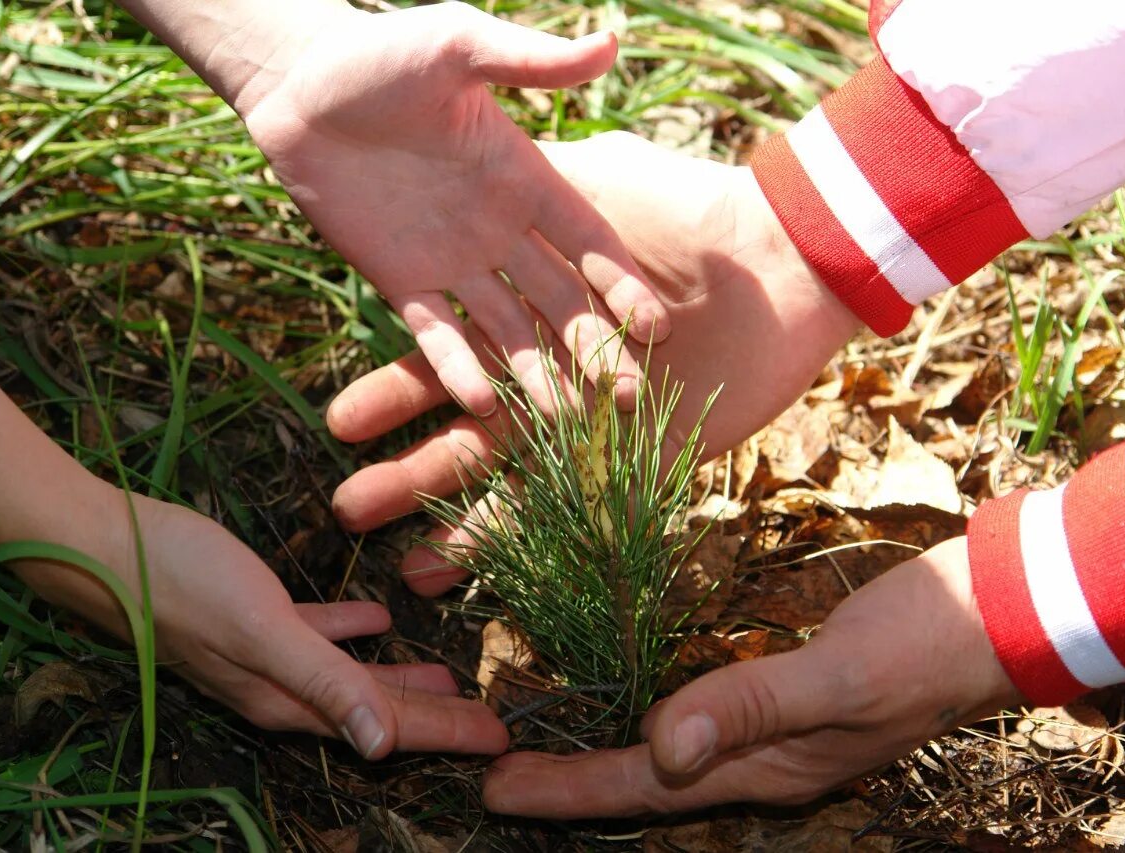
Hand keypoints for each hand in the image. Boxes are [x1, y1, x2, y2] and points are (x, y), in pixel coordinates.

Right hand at [16, 490, 507, 759]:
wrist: (101, 547)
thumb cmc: (184, 584)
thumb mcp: (265, 633)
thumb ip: (326, 683)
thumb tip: (382, 747)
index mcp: (290, 698)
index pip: (386, 724)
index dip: (444, 731)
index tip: (500, 737)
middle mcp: (281, 685)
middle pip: (375, 706)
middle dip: (434, 715)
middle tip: (488, 718)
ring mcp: (265, 653)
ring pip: (350, 674)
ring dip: (397, 677)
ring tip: (446, 674)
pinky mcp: (251, 616)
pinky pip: (318, 634)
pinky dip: (351, 632)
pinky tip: (377, 619)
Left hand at [238, 3, 667, 413]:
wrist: (298, 83)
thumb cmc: (381, 54)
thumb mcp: (459, 46)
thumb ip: (529, 59)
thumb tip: (611, 44)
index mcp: (527, 180)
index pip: (589, 241)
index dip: (622, 283)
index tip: (657, 327)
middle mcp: (501, 230)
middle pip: (560, 299)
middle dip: (595, 346)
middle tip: (627, 395)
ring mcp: (455, 262)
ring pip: (508, 329)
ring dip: (537, 373)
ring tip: (563, 422)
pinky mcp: (403, 284)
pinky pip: (438, 334)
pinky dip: (457, 366)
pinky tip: (479, 404)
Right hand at [326, 132, 861, 579]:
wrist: (784, 265)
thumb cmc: (689, 211)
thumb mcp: (595, 182)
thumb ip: (530, 194)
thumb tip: (466, 188)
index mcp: (535, 312)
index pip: (452, 356)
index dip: (398, 391)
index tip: (340, 422)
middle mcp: (555, 370)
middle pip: (466, 426)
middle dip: (407, 463)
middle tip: (345, 505)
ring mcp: (595, 418)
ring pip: (506, 470)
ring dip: (445, 508)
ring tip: (386, 549)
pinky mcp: (637, 453)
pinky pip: (567, 501)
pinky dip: (512, 531)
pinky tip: (457, 565)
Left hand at [481, 539, 1018, 816]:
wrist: (1002, 613)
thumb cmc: (927, 642)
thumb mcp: (842, 676)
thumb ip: (754, 706)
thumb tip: (663, 745)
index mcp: (772, 767)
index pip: (649, 786)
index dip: (570, 788)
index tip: (495, 786)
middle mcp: (769, 760)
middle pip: (651, 781)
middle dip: (573, 782)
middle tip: (496, 773)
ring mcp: (785, 731)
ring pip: (677, 754)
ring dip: (611, 756)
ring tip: (550, 746)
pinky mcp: (797, 696)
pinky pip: (711, 718)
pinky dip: (662, 714)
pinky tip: (644, 701)